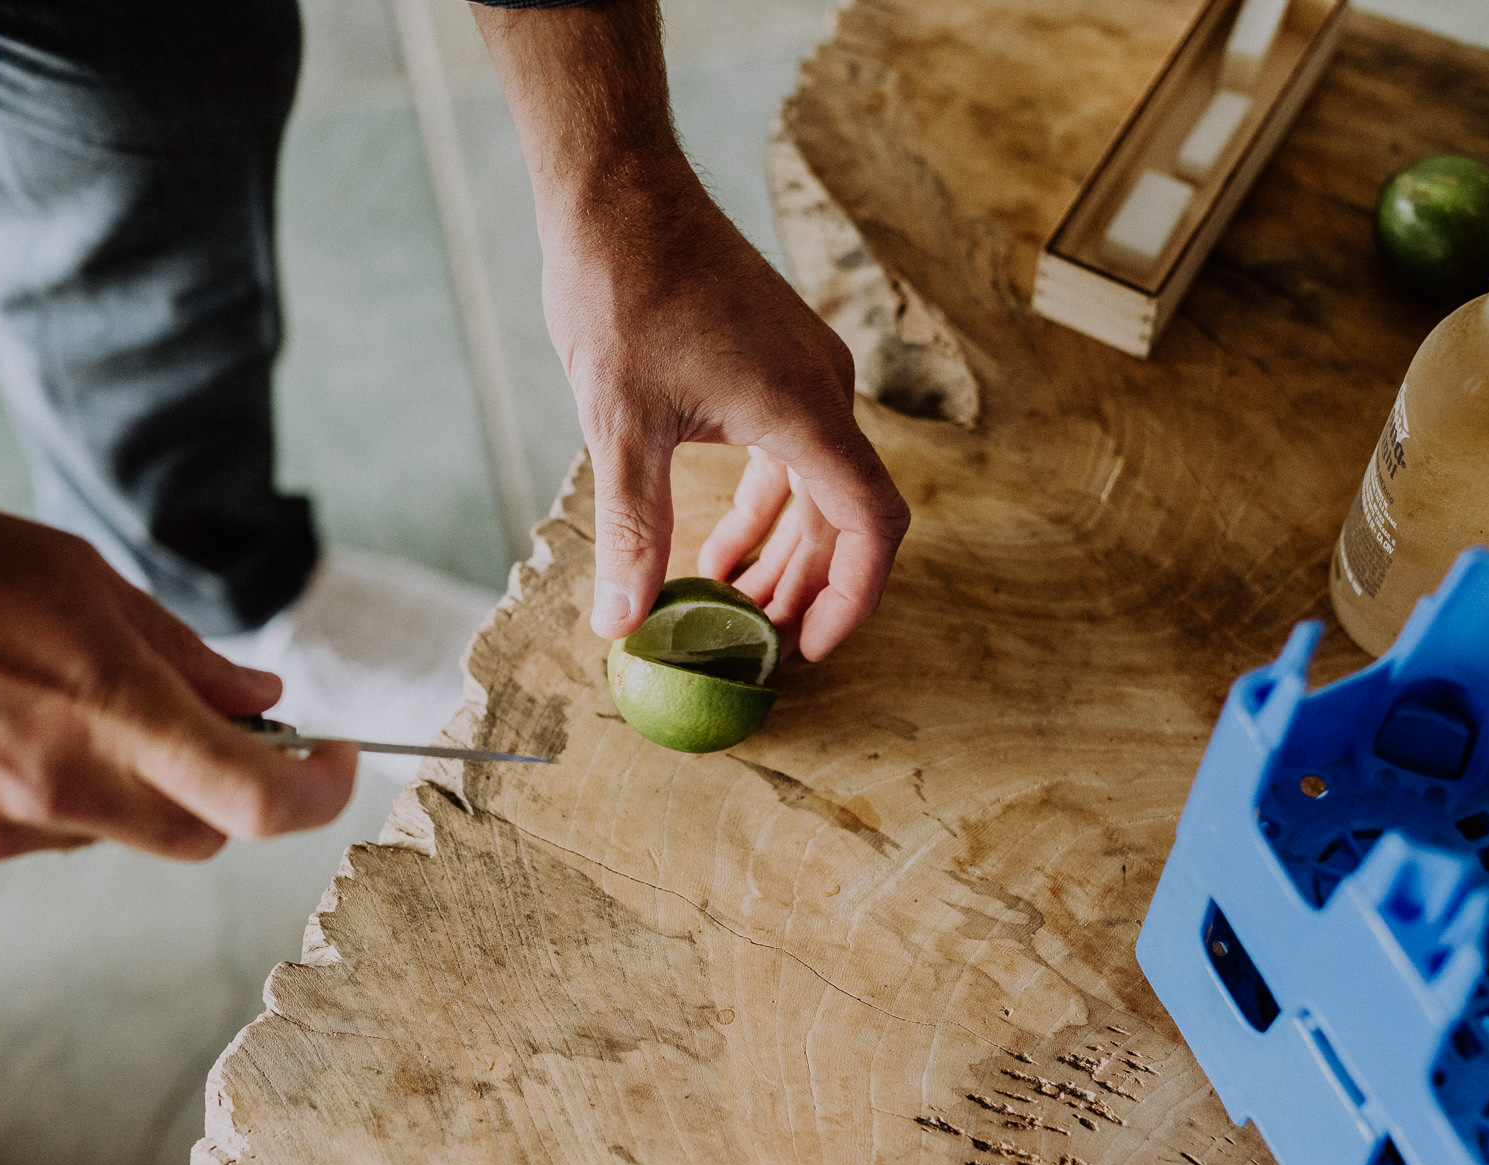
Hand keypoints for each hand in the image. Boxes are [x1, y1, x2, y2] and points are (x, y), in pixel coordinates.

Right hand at [0, 423, 354, 866]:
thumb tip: (260, 698)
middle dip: (223, 791)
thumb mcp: (80, 579)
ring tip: (36, 696)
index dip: (318, 793)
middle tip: (202, 727)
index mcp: (111, 711)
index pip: (257, 800)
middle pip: (198, 834)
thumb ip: (182, 653)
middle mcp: (62, 789)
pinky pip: (24, 835)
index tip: (333, 761)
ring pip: (105, 832)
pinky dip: (33, 793)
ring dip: (112, 783)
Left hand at [474, 0, 908, 661]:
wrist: (618, 191)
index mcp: (803, 408)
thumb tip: (621, 625)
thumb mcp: (620, 423)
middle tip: (761, 650)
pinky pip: (791, 455)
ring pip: (817, 489)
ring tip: (736, 612)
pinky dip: (764, 509)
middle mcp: (820, 391)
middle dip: (809, 590)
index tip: (808, 649)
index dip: (853, 596)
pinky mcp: (774, 363)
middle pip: (845, 517)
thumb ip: (633, 529)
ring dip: (784, 555)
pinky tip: (718, 548)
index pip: (870, 522)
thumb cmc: (622, 291)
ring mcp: (802, 374)